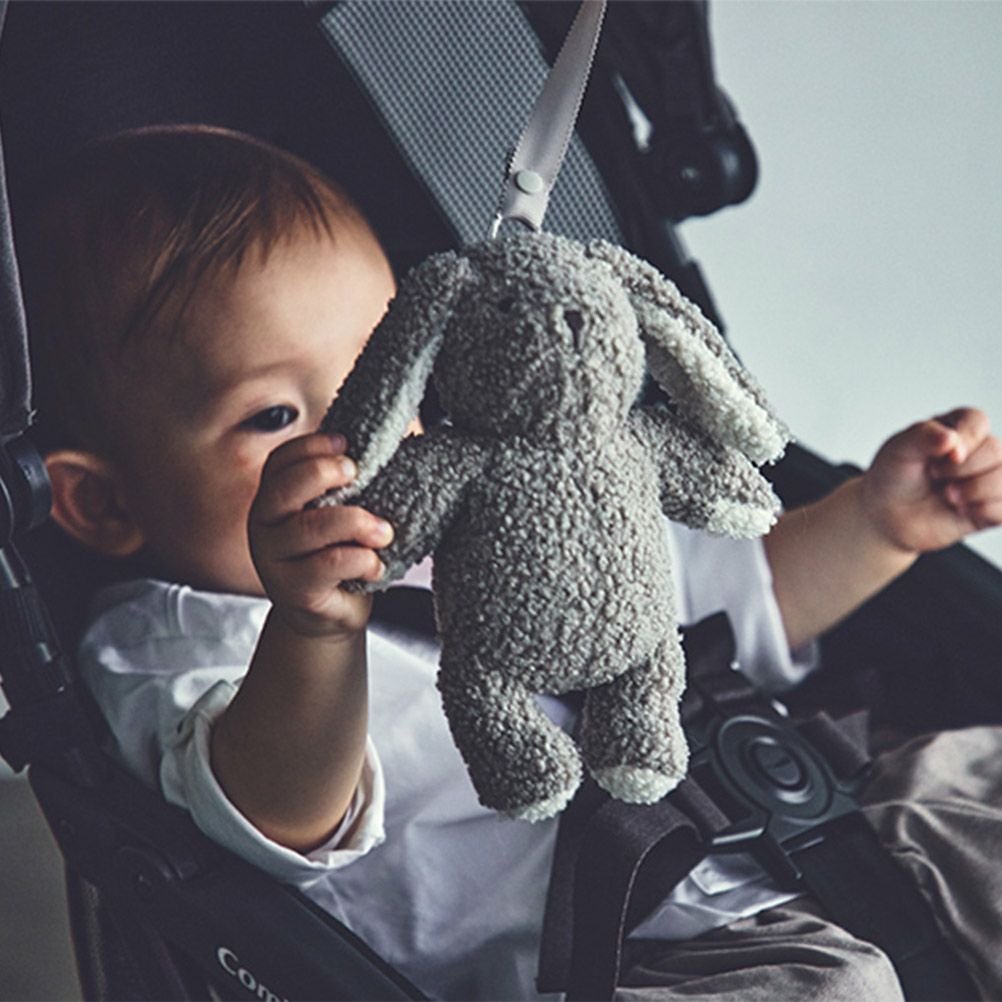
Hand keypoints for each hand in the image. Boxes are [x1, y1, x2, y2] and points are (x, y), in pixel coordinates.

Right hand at [249, 432, 394, 637]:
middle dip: (324, 473)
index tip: (347, 444)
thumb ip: (346, 485)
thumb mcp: (337, 513)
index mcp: (273, 500)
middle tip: (358, 474)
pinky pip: (329, 564)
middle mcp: (264, 527)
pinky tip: (375, 565)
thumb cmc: (339, 553)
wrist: (329, 614)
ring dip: (357, 523)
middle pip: (285, 488)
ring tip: (385, 532)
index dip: (311, 447)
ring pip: (312, 528)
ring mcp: (274, 560)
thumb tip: (392, 439)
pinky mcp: (293, 591)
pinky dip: (362, 559)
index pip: (280, 462)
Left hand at [860, 407, 1001, 554]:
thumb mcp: (898, 450)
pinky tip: (961, 510)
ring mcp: (989, 478)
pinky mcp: (994, 507)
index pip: (977, 421)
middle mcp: (979, 450)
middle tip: (934, 476)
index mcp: (958, 427)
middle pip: (996, 450)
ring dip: (975, 490)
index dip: (963, 439)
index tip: (937, 458)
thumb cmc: (894, 477)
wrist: (887, 516)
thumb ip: (922, 437)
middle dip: (961, 469)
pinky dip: (983, 510)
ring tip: (948, 496)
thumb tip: (951, 439)